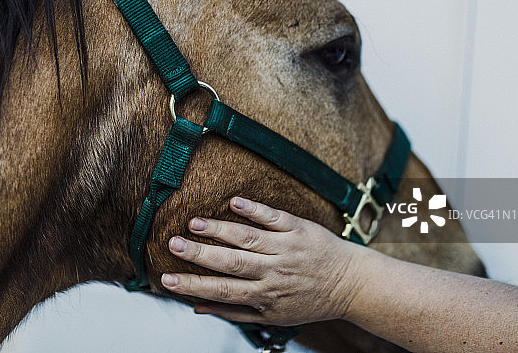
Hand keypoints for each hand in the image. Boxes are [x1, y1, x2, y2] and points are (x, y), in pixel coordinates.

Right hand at [160, 197, 365, 325]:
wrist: (350, 283)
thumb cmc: (308, 300)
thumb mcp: (273, 317)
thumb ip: (235, 312)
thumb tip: (198, 309)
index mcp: (265, 295)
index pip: (222, 291)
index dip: (193, 286)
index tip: (167, 279)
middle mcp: (274, 272)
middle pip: (232, 263)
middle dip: (200, 255)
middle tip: (173, 245)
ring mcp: (286, 248)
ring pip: (248, 238)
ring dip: (220, 230)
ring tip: (194, 223)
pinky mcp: (298, 228)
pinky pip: (273, 217)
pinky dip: (254, 209)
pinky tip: (234, 201)